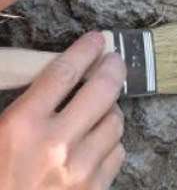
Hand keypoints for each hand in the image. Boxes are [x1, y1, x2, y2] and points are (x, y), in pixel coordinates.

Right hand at [0, 32, 126, 189]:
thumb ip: (26, 107)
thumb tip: (57, 78)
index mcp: (20, 125)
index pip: (63, 73)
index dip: (84, 50)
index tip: (97, 39)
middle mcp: (55, 143)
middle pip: (102, 90)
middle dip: (113, 69)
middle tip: (115, 61)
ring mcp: (80, 169)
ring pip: (115, 120)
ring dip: (111, 110)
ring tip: (100, 109)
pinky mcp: (95, 189)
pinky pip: (118, 151)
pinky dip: (111, 142)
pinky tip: (98, 142)